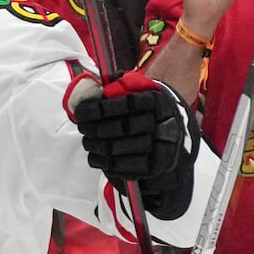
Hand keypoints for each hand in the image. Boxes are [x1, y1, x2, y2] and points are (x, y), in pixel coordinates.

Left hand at [73, 71, 199, 219]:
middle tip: (82, 127)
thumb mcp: (138, 90)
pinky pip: (126, 167)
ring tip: (87, 142)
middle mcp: (162, 123)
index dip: (100, 109)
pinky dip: (105, 164)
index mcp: (157, 101)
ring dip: (97, 147)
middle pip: (123, 128)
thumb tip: (92, 85)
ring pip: (122, 149)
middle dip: (96, 128)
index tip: (81, 111)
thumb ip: (118, 85)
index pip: (126, 104)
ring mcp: (160, 147)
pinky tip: (95, 157)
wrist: (172, 131)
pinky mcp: (155, 166)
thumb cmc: (145, 109)